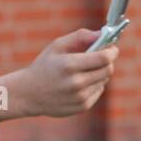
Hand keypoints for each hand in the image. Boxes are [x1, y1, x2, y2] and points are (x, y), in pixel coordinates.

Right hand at [0, 28, 118, 120]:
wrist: (29, 94)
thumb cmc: (44, 66)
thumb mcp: (57, 46)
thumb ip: (80, 37)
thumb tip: (102, 33)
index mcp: (69, 65)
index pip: (103, 58)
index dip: (112, 51)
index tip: (112, 48)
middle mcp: (76, 83)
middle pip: (108, 70)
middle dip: (107, 61)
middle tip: (100, 56)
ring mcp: (80, 97)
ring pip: (104, 80)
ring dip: (100, 73)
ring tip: (85, 70)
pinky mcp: (82, 106)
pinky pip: (98, 91)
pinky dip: (94, 84)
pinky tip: (80, 82)